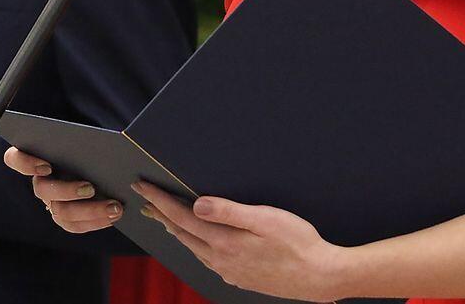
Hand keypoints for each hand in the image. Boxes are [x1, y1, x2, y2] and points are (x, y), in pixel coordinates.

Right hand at [3, 147, 123, 232]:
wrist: (100, 165)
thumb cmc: (90, 148)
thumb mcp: (85, 141)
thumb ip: (83, 141)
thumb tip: (102, 143)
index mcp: (37, 156)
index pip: (14, 158)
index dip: (25, 163)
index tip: (46, 166)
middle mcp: (40, 181)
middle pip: (42, 190)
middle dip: (67, 190)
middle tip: (90, 188)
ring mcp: (51, 202)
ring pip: (60, 212)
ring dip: (89, 211)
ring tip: (114, 207)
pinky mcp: (65, 218)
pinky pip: (75, 225)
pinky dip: (96, 221)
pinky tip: (114, 216)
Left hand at [134, 181, 342, 301]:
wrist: (321, 277)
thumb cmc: (298, 244)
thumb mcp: (265, 219)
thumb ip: (228, 211)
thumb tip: (196, 204)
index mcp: (224, 243)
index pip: (182, 217)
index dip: (161, 200)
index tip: (143, 187)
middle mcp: (221, 260)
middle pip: (181, 233)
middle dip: (162, 214)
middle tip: (145, 199)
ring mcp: (229, 271)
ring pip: (193, 247)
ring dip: (176, 230)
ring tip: (164, 217)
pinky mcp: (239, 277)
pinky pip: (206, 259)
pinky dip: (194, 244)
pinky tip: (197, 242)